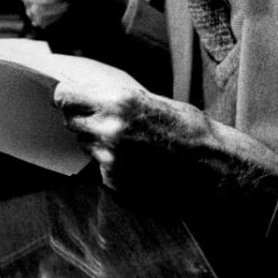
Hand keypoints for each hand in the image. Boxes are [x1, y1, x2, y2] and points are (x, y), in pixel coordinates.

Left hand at [53, 79, 277, 221]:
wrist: (213, 167)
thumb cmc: (188, 129)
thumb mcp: (151, 100)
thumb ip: (115, 100)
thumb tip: (86, 95)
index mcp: (118, 102)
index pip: (65, 96)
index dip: (64, 96)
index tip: (66, 97)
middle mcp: (109, 130)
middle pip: (69, 121)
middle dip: (81, 118)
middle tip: (100, 119)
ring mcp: (110, 159)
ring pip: (84, 145)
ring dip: (96, 141)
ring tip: (128, 141)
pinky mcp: (115, 182)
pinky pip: (100, 167)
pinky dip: (111, 163)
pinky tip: (137, 161)